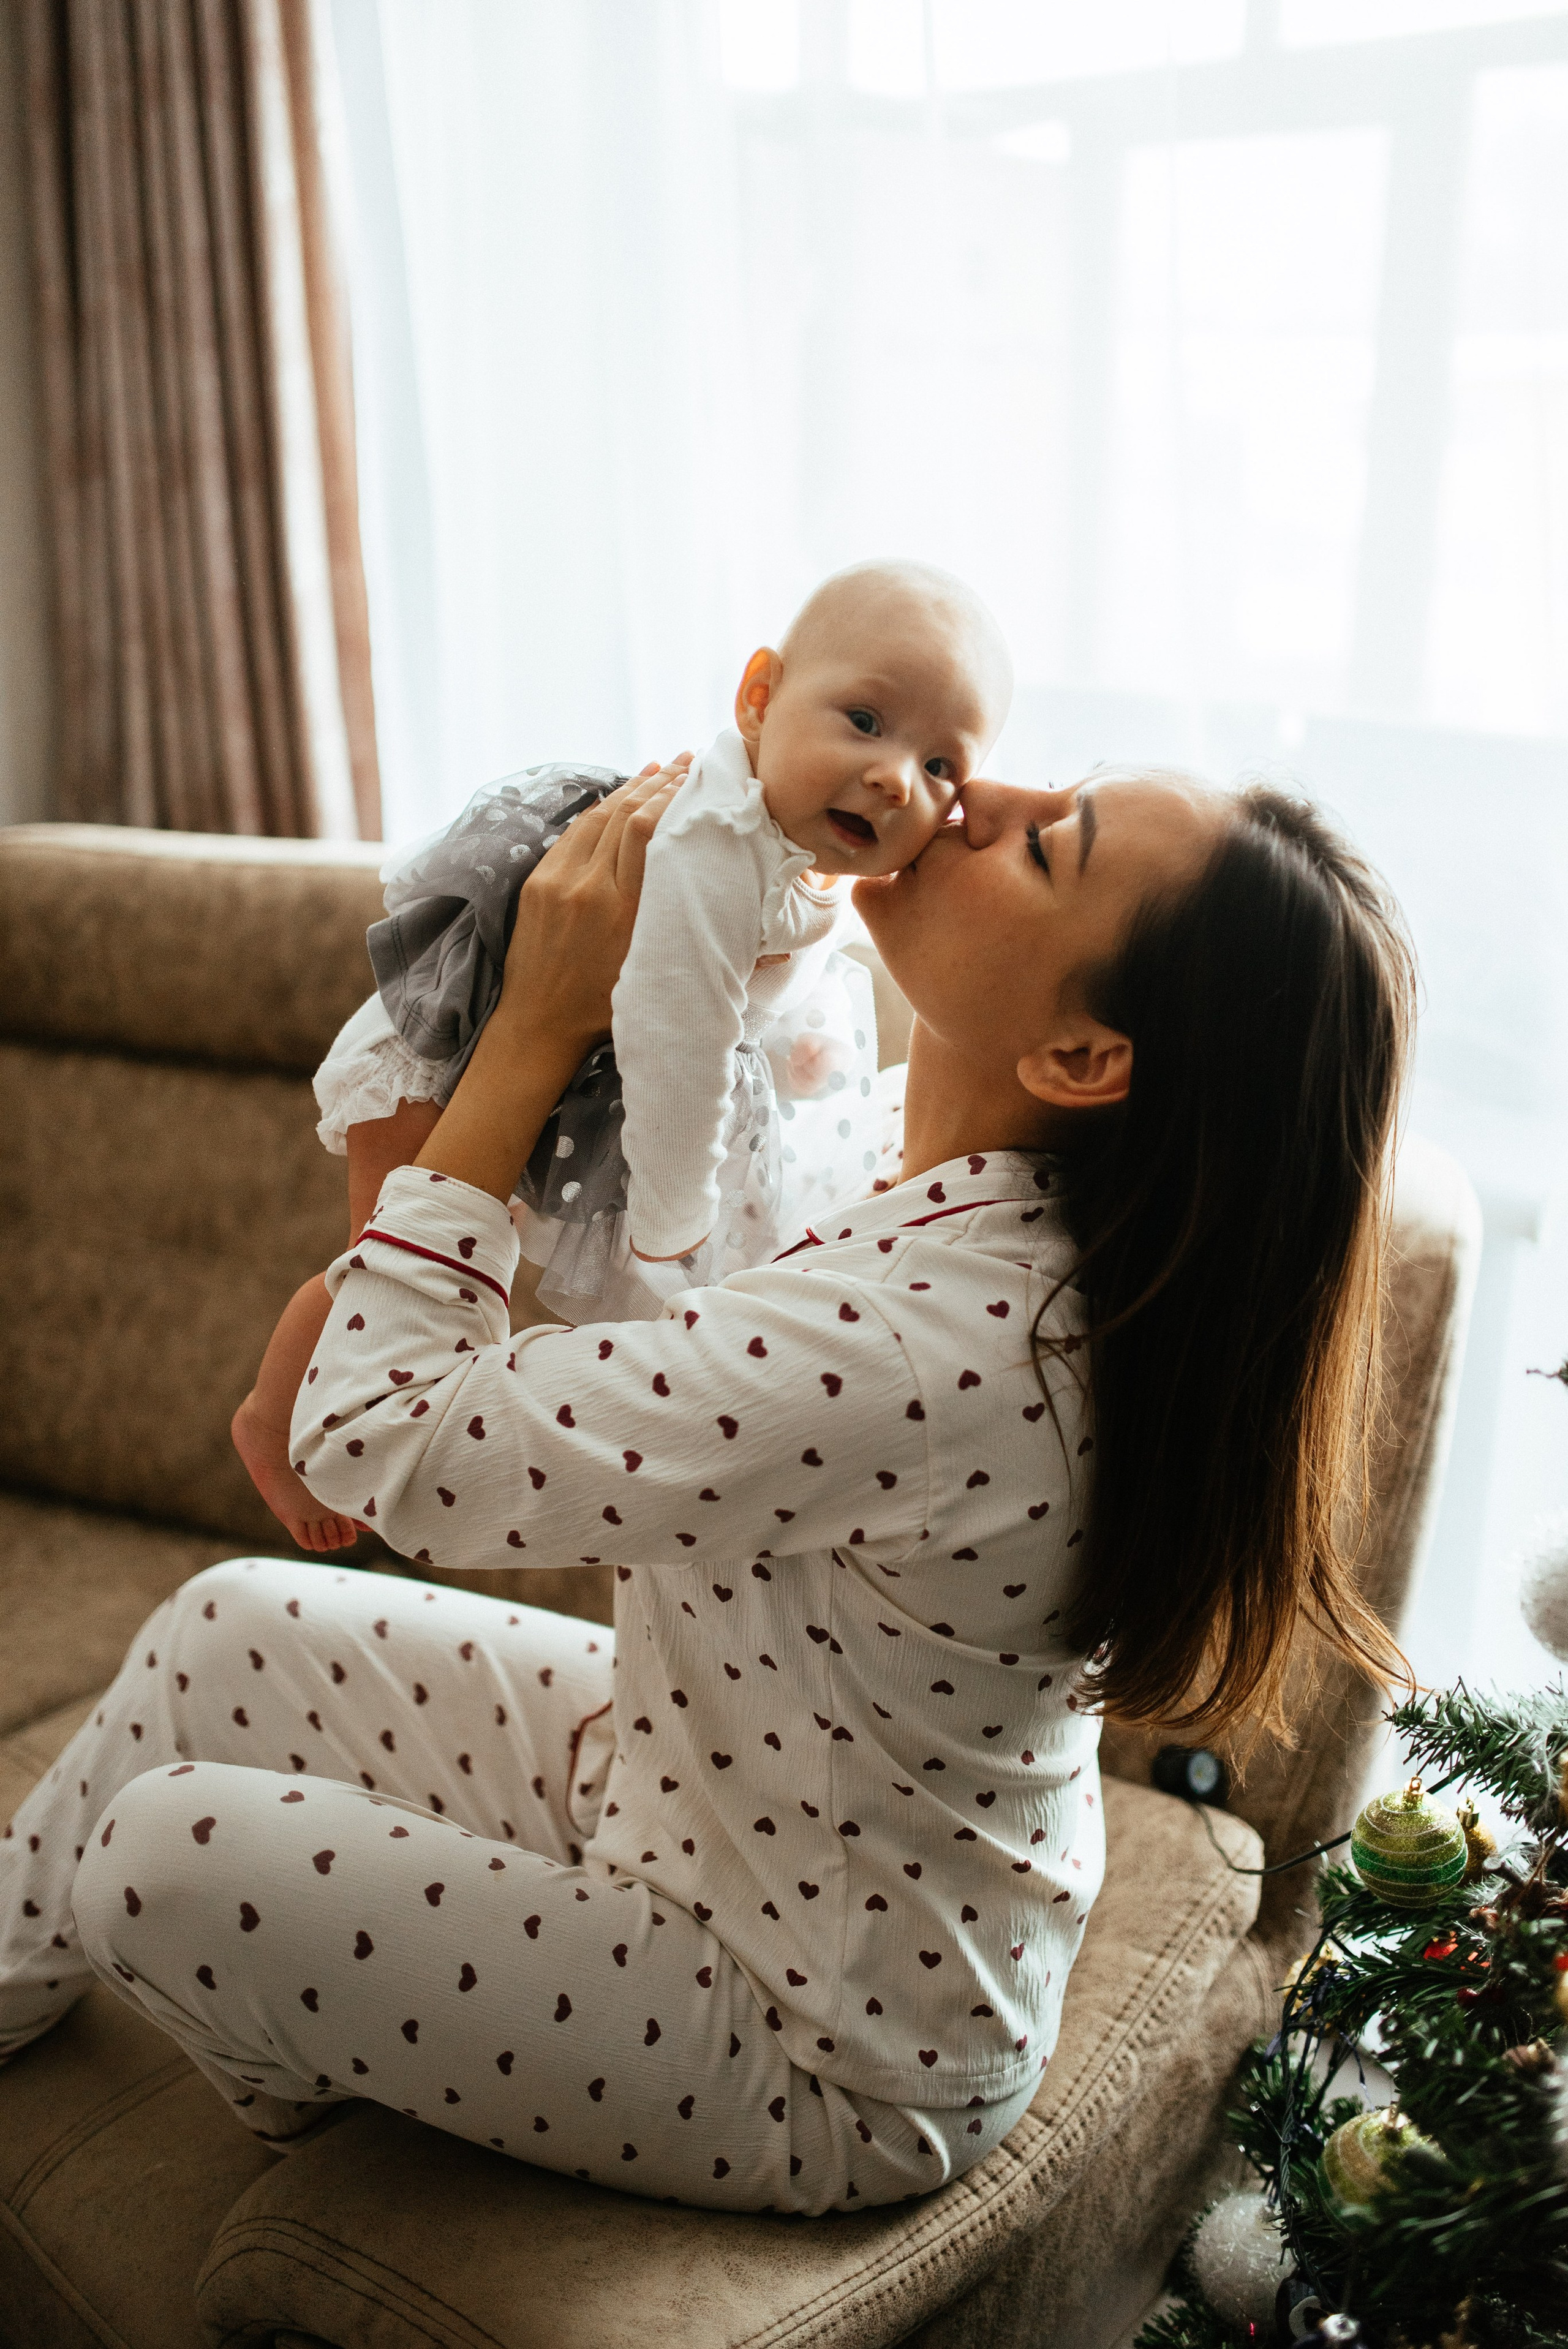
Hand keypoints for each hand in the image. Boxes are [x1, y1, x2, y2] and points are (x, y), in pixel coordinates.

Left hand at [490, 757, 690, 1060]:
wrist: (538, 1024)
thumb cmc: (604, 1010)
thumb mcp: (659, 977)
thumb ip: (710, 954)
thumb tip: (782, 950)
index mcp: (624, 912)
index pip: (648, 832)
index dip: (673, 796)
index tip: (698, 777)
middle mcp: (589, 888)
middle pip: (627, 815)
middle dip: (660, 783)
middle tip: (688, 762)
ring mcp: (558, 881)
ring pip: (599, 816)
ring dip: (631, 788)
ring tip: (660, 767)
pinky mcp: (538, 882)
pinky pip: (574, 832)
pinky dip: (600, 808)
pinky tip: (620, 794)